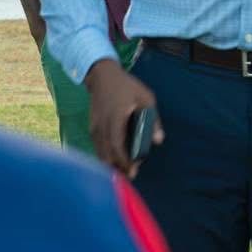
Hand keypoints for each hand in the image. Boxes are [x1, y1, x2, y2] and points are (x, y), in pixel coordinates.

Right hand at [85, 58, 163, 175]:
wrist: (102, 76)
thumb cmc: (127, 86)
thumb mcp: (146, 98)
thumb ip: (153, 119)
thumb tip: (158, 140)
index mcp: (116, 118)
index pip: (117, 145)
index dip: (124, 161)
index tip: (133, 171)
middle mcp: (102, 125)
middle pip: (106, 154)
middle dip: (118, 167)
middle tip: (131, 174)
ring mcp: (95, 127)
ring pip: (100, 153)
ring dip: (111, 163)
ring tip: (124, 169)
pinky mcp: (92, 127)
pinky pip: (98, 147)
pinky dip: (106, 155)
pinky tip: (115, 158)